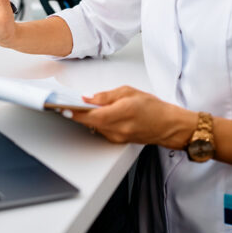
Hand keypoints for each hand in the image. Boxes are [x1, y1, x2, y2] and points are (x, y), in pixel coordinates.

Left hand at [65, 86, 197, 147]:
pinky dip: (97, 122)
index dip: (75, 112)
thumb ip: (106, 96)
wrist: (168, 125)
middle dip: (78, 114)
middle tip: (65, 105)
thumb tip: (88, 98)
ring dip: (87, 118)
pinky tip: (95, 115)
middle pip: (90, 122)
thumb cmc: (153, 107)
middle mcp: (118, 129)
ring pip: (94, 127)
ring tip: (80, 107)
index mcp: (121, 113)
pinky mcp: (117, 141)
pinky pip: (101, 131)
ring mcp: (117, 137)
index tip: (63, 107)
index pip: (92, 115)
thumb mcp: (128, 92)